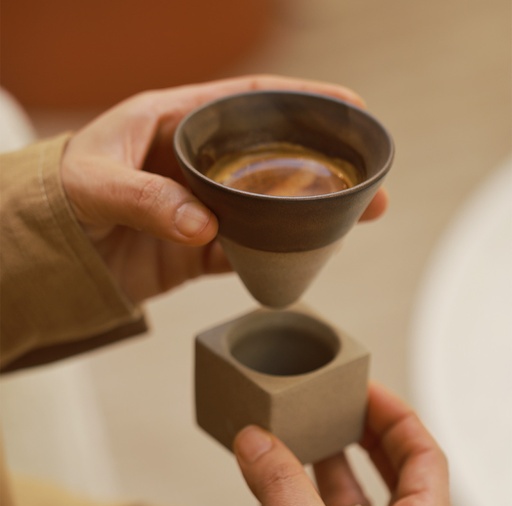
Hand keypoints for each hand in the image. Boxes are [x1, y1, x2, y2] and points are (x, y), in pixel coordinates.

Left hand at [61, 75, 387, 302]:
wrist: (52, 252)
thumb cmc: (62, 195)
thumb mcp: (92, 182)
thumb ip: (144, 197)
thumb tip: (204, 223)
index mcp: (176, 124)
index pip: (249, 101)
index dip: (301, 98)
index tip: (348, 106)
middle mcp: (199, 164)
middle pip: (273, 158)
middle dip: (323, 165)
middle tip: (368, 179)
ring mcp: (205, 208)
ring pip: (269, 209)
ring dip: (312, 215)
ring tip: (355, 218)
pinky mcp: (200, 249)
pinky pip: (247, 251)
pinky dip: (275, 255)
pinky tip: (307, 254)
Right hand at [233, 383, 449, 505]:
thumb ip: (283, 487)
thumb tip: (255, 442)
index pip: (423, 451)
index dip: (395, 412)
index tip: (366, 387)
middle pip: (393, 466)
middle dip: (360, 428)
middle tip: (335, 402)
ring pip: (356, 494)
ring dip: (330, 459)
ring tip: (304, 432)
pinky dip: (304, 491)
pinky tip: (281, 477)